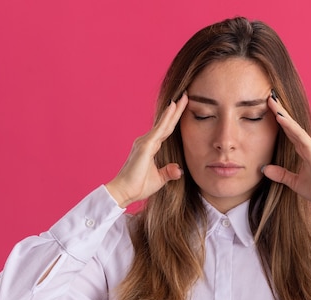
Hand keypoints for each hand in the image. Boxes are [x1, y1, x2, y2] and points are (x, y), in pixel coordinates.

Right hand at [105, 93, 188, 207]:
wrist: (125, 192)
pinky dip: (166, 119)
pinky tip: (173, 108)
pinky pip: (159, 130)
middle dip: (176, 110)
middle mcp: (146, 142)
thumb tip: (178, 170)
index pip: (166, 131)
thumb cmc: (138, 186)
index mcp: (150, 148)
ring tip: (182, 98)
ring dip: (173, 111)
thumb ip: (168, 172)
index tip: (183, 107)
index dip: (174, 119)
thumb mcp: (159, 179)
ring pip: (163, 124)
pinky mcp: (145, 146)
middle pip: (165, 124)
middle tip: (185, 96)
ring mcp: (145, 142)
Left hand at [261, 95, 310, 202]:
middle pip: (290, 125)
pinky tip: (280, 117)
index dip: (280, 121)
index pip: (289, 132)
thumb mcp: (293, 182)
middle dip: (280, 111)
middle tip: (269, 98)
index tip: (270, 110)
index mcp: (305, 150)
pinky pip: (298, 134)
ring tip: (271, 101)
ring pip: (293, 126)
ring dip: (282, 113)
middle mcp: (308, 144)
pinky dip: (289, 125)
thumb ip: (280, 174)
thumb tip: (265, 169)